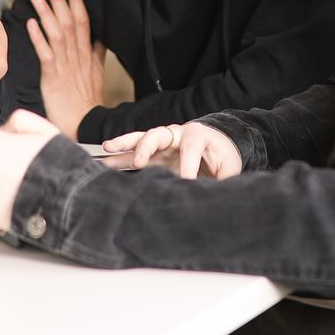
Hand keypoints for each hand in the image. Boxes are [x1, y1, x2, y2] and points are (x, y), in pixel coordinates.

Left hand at [25, 0, 103, 138]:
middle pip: (70, 21)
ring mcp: (65, 65)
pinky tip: (30, 23)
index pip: (84, 19)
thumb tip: (101, 35)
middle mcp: (78, 55)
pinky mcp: (53, 77)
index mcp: (88, 53)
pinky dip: (38, 38)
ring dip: (46, 12)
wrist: (85, 124)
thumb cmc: (87, 100)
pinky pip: (46, 54)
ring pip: (57, 33)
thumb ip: (97, 52)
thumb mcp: (97, 72)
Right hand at [103, 122, 242, 179]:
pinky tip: (104, 161)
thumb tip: (218, 200)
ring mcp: (162, 143)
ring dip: (124, 145)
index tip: (185, 183)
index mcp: (198, 135)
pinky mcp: (153, 153)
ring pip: (140, 139)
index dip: (188, 167)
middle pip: (158, 135)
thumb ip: (223, 180)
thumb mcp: (229, 168)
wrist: (218, 144)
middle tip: (139, 162)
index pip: (190, 149)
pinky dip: (120, 155)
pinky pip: (134, 151)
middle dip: (148, 148)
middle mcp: (176, 134)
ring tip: (107, 149)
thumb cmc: (223, 156)